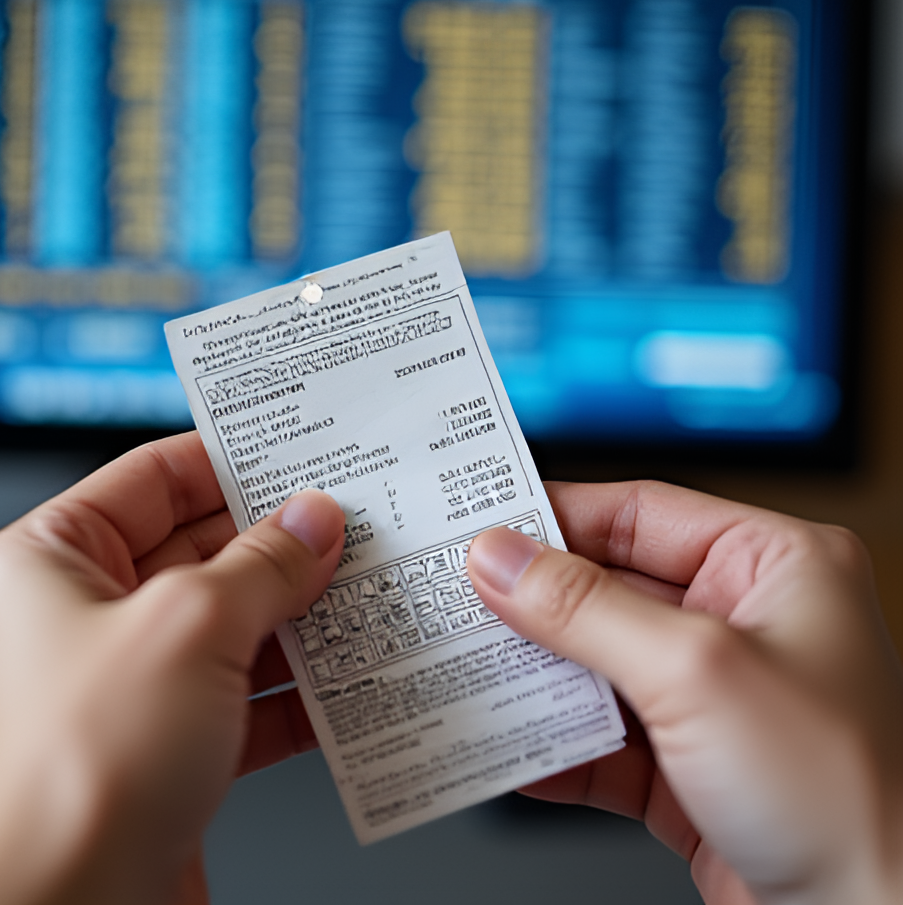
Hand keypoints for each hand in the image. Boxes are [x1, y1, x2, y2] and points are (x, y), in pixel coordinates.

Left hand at [0, 432, 344, 904]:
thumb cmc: (79, 774)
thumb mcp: (191, 627)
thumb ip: (264, 563)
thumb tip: (313, 522)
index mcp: (51, 561)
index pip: (152, 477)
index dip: (228, 461)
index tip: (295, 455)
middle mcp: (84, 617)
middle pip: (200, 549)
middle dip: (278, 543)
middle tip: (347, 526)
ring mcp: (130, 681)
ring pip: (231, 621)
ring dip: (297, 613)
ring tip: (360, 591)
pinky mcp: (169, 741)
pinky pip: (245, 690)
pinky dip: (298, 685)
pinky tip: (348, 676)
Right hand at [467, 481, 902, 904]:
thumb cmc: (851, 800)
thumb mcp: (697, 673)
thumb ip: (585, 609)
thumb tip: (502, 559)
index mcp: (775, 566)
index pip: (640, 513)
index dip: (557, 516)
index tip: (485, 525)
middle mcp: (745, 623)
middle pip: (608, 590)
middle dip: (535, 603)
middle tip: (462, 598)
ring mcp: (715, 697)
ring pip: (598, 663)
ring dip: (536, 674)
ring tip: (472, 668)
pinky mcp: (689, 764)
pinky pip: (602, 735)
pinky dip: (554, 742)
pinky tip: (513, 747)